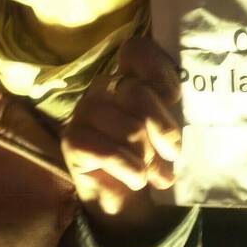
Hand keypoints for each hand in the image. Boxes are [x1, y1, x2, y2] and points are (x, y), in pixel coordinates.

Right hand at [61, 37, 182, 231]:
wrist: (125, 195)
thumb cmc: (153, 154)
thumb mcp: (171, 130)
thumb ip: (173, 113)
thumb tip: (174, 128)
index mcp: (129, 76)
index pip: (137, 50)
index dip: (160, 74)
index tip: (172, 101)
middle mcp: (104, 87)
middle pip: (138, 94)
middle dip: (164, 129)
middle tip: (172, 153)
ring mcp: (85, 111)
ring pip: (129, 128)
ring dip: (148, 157)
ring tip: (150, 170)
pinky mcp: (72, 139)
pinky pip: (109, 152)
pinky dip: (131, 170)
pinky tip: (137, 179)